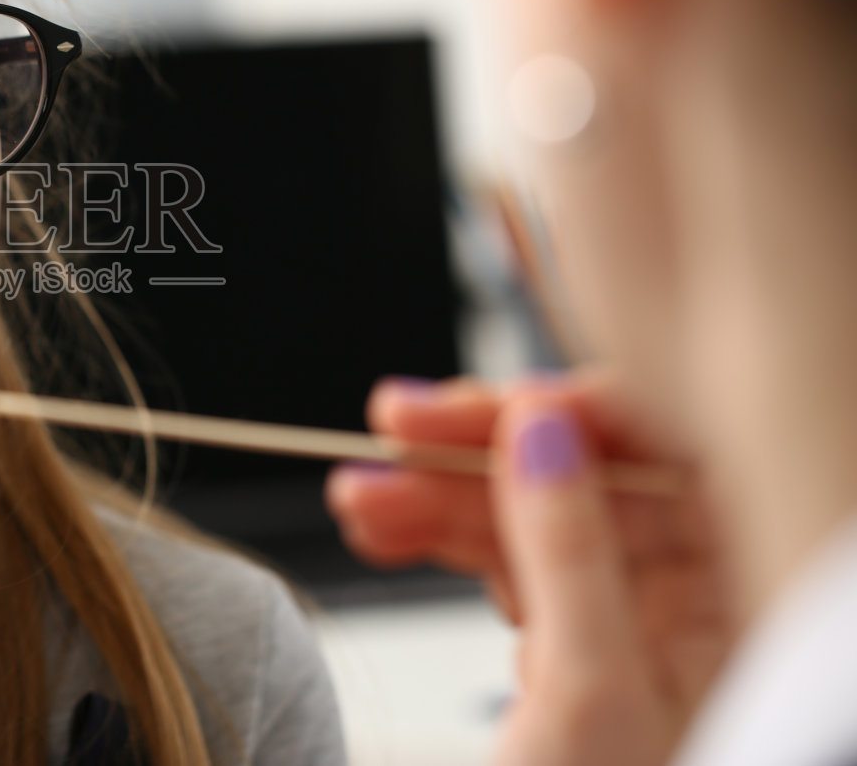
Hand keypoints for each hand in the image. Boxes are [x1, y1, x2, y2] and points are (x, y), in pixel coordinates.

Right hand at [325, 371, 733, 765]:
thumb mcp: (587, 695)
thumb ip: (570, 550)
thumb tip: (540, 426)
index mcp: (746, 603)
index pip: (672, 455)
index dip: (570, 413)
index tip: (474, 407)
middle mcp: (700, 604)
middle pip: (589, 475)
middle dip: (479, 454)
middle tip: (391, 434)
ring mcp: (634, 625)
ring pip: (534, 514)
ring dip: (436, 497)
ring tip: (356, 497)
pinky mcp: (574, 649)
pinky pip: (507, 564)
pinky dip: (436, 541)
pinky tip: (378, 528)